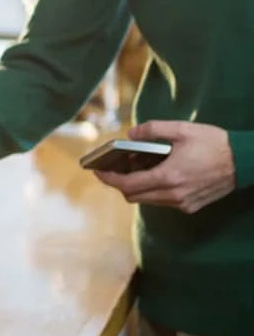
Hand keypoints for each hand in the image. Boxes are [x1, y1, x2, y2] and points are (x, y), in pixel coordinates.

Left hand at [93, 120, 235, 213]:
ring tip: (133, 167)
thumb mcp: (181, 129)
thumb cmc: (214, 143)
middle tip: (113, 167)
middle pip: (134, 196)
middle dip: (120, 183)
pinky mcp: (191, 206)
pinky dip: (152, 190)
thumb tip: (130, 135)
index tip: (97, 172)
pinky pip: (162, 201)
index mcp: (169, 177)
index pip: (128, 185)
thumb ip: (152, 130)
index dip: (109, 179)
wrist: (245, 162)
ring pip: (148, 200)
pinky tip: (153, 173)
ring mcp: (184, 204)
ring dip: (136, 187)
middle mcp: (175, 195)